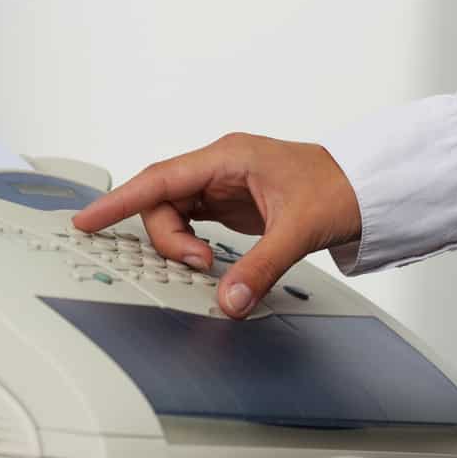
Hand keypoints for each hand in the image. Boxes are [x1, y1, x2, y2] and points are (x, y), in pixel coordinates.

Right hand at [71, 133, 361, 317]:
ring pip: (175, 212)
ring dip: (179, 243)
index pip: (158, 179)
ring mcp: (224, 184)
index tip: (87, 219)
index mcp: (228, 157)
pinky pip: (192, 221)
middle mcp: (220, 166)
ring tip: (206, 264)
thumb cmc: (340, 189)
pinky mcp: (232, 203)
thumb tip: (229, 301)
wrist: (369, 188)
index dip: (118, 200)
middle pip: (161, 200)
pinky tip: (204, 259)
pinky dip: (190, 243)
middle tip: (197, 264)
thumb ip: (259, 268)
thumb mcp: (298, 230)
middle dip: (167, 237)